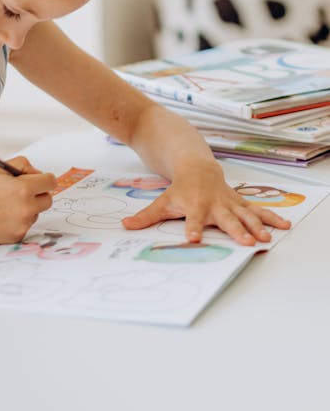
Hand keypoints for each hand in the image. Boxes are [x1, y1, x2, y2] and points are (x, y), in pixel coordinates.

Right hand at [0, 156, 56, 244]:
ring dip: (27, 208)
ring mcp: (22, 225)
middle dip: (38, 194)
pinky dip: (18, 221)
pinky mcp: (16, 237)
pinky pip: (25, 225)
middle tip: (21, 192)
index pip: (50, 182)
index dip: (44, 179)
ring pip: (36, 213)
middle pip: (48, 200)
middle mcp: (26, 208)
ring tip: (4, 205)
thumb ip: (22, 165)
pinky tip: (0, 217)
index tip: (38, 180)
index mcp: (23, 188)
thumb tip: (37, 173)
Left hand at [121, 160, 291, 245]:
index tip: (194, 238)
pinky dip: (272, 218)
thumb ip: (146, 217)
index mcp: (195, 205)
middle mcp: (215, 205)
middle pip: (226, 220)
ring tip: (267, 239)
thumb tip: (124, 226)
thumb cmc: (180, 189)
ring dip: (257, 226)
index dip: (194, 228)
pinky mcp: (241, 203)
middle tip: (246, 243)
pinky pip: (259, 212)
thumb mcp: (162, 201)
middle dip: (236, 230)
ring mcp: (230, 203)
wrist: (197, 167)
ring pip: (246, 215)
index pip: (193, 219)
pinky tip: (285, 227)